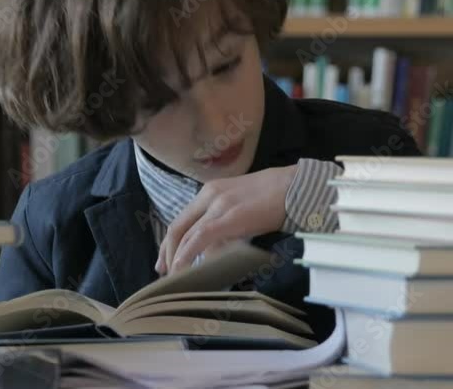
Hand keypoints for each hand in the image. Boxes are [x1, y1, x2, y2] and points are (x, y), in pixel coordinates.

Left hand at [155, 164, 297, 274]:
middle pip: (177, 227)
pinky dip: (187, 254)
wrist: (297, 186)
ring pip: (185, 233)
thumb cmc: (275, 198)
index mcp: (210, 191)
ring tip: (172, 275)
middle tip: (163, 271)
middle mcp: (208, 196)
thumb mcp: (242, 209)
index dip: (171, 241)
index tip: (167, 258)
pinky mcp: (229, 216)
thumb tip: (213, 251)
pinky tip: (182, 267)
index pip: (182, 219)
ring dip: (175, 257)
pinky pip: (200, 238)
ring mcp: (217, 205)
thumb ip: (226, 226)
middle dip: (166, 251)